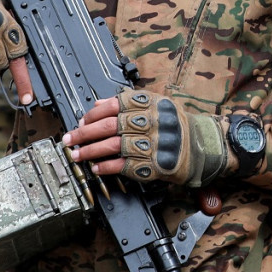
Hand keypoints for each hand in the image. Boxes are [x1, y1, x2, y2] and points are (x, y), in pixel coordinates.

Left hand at [62, 90, 202, 184]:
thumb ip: (127, 103)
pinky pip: (125, 165)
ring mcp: (152, 143)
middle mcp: (150, 121)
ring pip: (113, 146)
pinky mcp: (154, 163)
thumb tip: (98, 104)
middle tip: (69, 139)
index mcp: (149, 104)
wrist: (202, 146)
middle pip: (109, 126)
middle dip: (84, 133)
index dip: (93, 115)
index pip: (114, 106)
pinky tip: (96, 167)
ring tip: (76, 155)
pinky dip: (108, 166)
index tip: (80, 122)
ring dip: (91, 151)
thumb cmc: (175, 125)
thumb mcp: (155, 105)